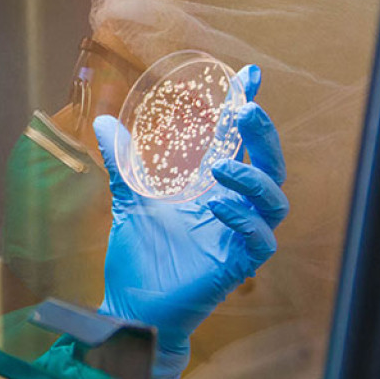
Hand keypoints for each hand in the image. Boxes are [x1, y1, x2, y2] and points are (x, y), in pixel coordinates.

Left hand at [94, 65, 287, 378]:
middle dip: (264, 136)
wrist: (132, 303)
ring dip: (252, 179)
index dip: (245, 110)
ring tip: (220, 166)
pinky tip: (215, 204)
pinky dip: (242, 219)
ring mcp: (236, 238)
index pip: (237, 144)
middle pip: (269, 166)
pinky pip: (260, 241)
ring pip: (274, 202)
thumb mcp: (129, 198)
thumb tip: (105, 120)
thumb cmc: (141, 255)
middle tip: (249, 108)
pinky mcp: (236, 266)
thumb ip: (122, 161)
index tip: (248, 75)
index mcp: (211, 190)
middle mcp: (232, 209)